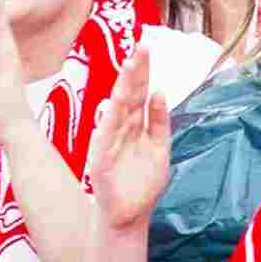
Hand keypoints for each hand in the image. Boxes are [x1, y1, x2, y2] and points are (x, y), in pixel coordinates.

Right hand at [85, 44, 170, 230]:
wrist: (130, 216)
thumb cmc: (142, 184)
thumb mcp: (160, 149)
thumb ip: (160, 121)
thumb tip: (160, 91)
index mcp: (136, 125)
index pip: (139, 91)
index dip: (142, 70)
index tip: (147, 46)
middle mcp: (121, 129)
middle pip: (129, 94)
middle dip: (135, 70)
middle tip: (142, 45)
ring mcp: (109, 141)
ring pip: (117, 108)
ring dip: (123, 87)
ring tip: (130, 65)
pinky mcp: (100, 159)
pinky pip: (105, 136)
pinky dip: (110, 119)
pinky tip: (115, 103)